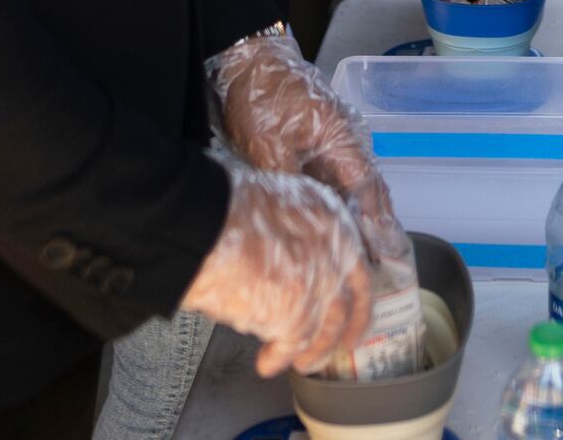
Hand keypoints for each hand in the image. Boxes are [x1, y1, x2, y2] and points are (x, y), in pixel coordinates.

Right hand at [182, 160, 371, 377]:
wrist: (209, 224)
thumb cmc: (227, 206)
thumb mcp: (276, 199)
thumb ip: (290, 228)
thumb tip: (282, 248)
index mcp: (331, 219)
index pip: (352, 260)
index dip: (352, 287)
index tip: (352, 302)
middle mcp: (335, 253)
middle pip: (349, 302)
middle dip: (346, 327)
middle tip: (344, 343)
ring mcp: (320, 288)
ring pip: (325, 330)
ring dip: (314, 351)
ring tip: (303, 362)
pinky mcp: (297, 318)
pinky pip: (291, 347)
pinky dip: (278, 359)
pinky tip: (268, 364)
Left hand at [208, 31, 404, 259]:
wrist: (248, 57)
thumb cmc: (260, 91)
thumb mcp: (266, 143)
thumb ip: (286, 182)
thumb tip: (298, 219)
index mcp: (342, 140)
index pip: (366, 193)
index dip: (374, 227)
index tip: (383, 256)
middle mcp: (347, 143)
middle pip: (371, 193)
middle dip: (380, 229)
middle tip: (391, 267)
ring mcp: (335, 143)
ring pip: (356, 189)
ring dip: (364, 220)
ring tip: (372, 257)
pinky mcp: (319, 144)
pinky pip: (339, 181)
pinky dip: (345, 206)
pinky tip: (342, 227)